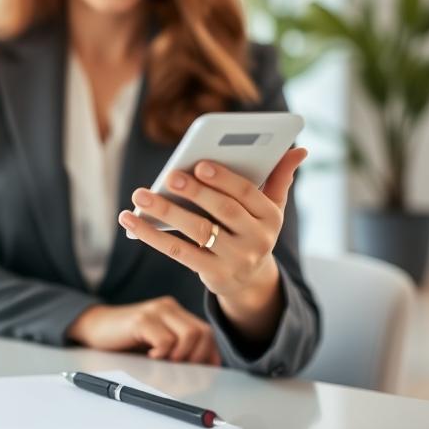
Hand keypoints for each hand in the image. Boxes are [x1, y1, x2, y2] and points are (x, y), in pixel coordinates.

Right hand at [66, 297, 220, 364]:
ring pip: (189, 336)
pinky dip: (162, 355)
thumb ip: (178, 351)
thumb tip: (203, 374)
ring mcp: (155, 311)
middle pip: (202, 333)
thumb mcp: (157, 346)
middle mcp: (168, 307)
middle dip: (197, 359)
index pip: (207, 332)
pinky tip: (149, 358)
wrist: (94, 328)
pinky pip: (166, 340)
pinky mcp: (141, 319)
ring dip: (181, 358)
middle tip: (180, 372)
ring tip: (164, 365)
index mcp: (175, 312)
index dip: (209, 355)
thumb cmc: (126, 341)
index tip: (201, 374)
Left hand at [118, 147, 307, 342]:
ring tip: (139, 194)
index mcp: (271, 217)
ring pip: (197, 231)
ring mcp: (235, 260)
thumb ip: (279, 178)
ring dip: (165, 211)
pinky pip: (177, 251)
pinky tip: (130, 219)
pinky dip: (151, 235)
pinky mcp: (212, 275)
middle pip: (223, 212)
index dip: (224, 179)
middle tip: (169, 175)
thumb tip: (298, 149)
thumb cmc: (252, 229)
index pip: (249, 194)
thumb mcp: (270, 207)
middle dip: (195, 192)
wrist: (250, 280)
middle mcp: (257, 240)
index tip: (199, 163)